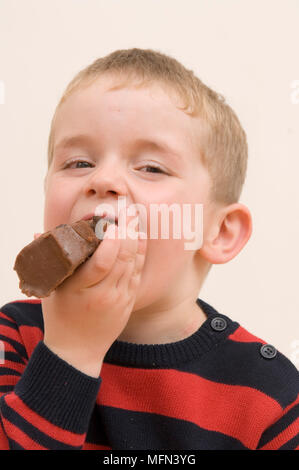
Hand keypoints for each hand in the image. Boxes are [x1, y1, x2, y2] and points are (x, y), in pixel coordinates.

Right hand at [38, 209, 146, 376]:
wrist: (77, 350)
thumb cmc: (60, 316)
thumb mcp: (51, 290)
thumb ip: (49, 261)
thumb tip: (37, 235)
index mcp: (80, 290)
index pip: (102, 263)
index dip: (111, 241)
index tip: (111, 223)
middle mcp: (103, 294)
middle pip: (122, 259)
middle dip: (127, 231)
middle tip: (127, 210)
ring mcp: (119, 299)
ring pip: (133, 264)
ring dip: (135, 239)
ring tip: (134, 219)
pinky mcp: (129, 302)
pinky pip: (137, 273)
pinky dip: (140, 254)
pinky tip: (139, 239)